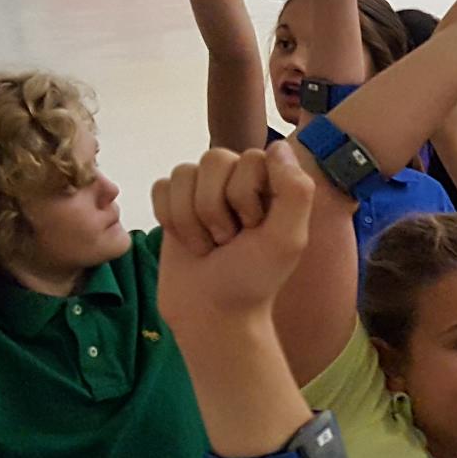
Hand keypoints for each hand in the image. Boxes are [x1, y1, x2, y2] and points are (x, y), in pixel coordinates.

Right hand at [150, 143, 317, 329]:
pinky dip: (170, 219)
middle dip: (216, 208)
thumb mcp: (288, 239)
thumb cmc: (253, 278)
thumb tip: (278, 146)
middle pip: (214, 159)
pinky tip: (187, 241)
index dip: (246, 195)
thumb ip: (294, 191)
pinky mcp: (174, 202)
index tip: (254, 228)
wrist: (212, 311)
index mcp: (271, 180)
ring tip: (209, 243)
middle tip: (228, 240)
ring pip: (183, 172)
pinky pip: (161, 187)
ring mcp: (203, 188)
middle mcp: (237, 177)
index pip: (250, 157)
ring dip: (192, 218)